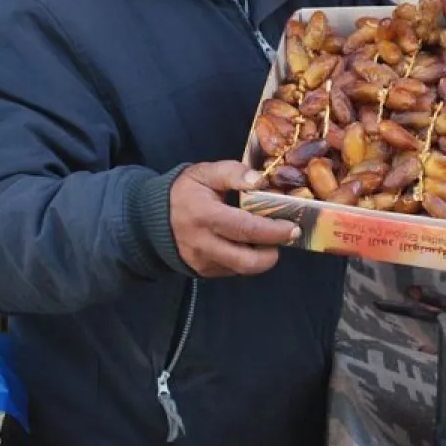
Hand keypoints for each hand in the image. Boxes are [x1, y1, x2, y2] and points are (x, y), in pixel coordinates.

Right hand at [169, 161, 300, 277]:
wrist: (153, 218)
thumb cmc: (185, 192)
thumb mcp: (204, 173)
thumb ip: (232, 173)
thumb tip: (260, 181)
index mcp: (205, 215)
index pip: (245, 229)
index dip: (273, 231)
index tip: (292, 227)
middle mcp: (203, 244)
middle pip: (247, 261)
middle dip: (272, 252)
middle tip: (287, 236)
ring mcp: (203, 262)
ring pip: (242, 269)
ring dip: (262, 257)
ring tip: (268, 239)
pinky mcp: (204, 272)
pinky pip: (233, 270)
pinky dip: (246, 259)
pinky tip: (248, 243)